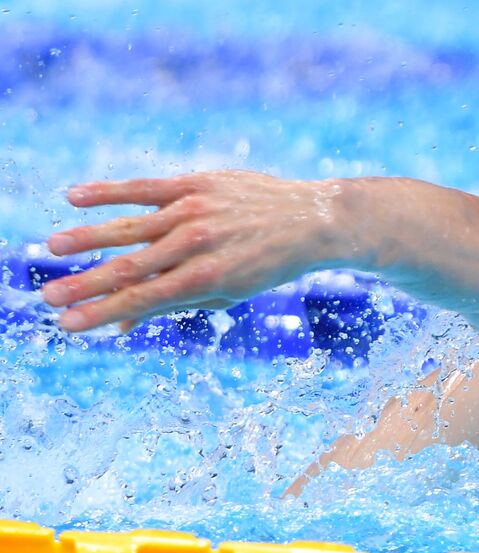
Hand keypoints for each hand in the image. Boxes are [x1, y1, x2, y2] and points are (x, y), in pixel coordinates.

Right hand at [42, 170, 352, 332]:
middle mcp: (197, 243)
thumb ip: (174, 304)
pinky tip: (75, 197)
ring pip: (129, 226)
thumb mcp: (227, 293)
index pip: (142, 298)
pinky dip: (109, 192)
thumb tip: (122, 325)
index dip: (101, 312)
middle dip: (85, 284)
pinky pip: (144, 187)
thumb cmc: (267, 265)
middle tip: (48, 297)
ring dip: (87, 238)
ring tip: (53, 248)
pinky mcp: (196, 183)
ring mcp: (195, 210)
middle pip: (129, 266)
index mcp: (207, 277)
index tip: (67, 323)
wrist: (312, 220)